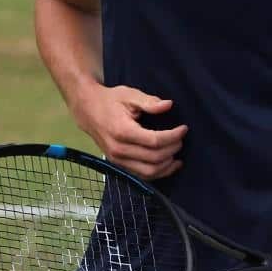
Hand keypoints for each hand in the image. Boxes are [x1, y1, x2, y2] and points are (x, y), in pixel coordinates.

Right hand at [68, 83, 185, 179]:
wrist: (88, 110)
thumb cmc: (110, 100)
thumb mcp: (129, 95)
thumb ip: (149, 102)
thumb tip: (168, 105)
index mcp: (123, 131)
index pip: (155, 141)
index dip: (173, 136)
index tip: (183, 129)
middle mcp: (119, 149)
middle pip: (154, 158)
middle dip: (172, 149)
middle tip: (181, 139)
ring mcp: (118, 160)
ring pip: (148, 172)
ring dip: (167, 166)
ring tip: (178, 155)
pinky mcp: (118, 164)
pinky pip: (141, 175)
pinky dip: (157, 173)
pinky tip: (168, 166)